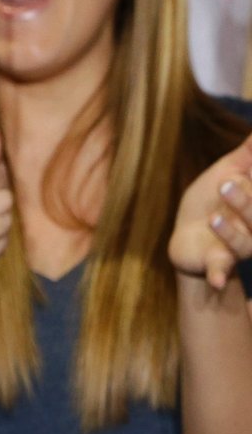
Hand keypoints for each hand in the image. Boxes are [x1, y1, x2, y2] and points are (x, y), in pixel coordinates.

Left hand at [171, 132, 251, 298]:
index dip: (249, 188)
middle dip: (245, 200)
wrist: (188, 236)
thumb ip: (248, 153)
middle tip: (225, 182)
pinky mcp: (218, 262)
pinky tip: (218, 280)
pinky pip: (223, 270)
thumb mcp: (228, 170)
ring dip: (230, 231)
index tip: (237, 176)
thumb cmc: (212, 199)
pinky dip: (220, 274)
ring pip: (244, 242)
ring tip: (213, 218)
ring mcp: (240, 247)